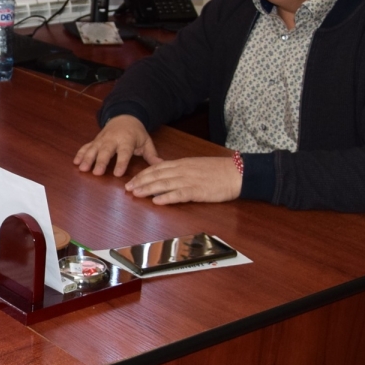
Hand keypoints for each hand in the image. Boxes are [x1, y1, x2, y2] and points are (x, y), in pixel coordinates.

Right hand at [73, 115, 159, 176]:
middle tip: (96, 172)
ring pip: (93, 149)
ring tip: (82, 168)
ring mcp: (102, 139)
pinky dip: (81, 153)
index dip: (121, 163)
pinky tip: (76, 162)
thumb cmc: (136, 132)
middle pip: (106, 151)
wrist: (124, 115)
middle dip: (100, 161)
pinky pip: (87, 146)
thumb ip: (152, 154)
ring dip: (87, 158)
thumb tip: (161, 164)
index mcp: (127, 140)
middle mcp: (113, 139)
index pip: (124, 152)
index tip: (117, 173)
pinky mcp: (95, 140)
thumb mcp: (146, 141)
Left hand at [124, 156, 241, 205]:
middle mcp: (183, 170)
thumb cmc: (219, 170)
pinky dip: (167, 198)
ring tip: (136, 194)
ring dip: (148, 189)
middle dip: (141, 182)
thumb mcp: (196, 165)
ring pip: (164, 184)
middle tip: (127, 188)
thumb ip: (180, 167)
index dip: (143, 174)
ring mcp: (190, 180)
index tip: (132, 180)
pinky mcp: (198, 191)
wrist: (237, 172)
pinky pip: (179, 194)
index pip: (157, 168)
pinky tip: (157, 201)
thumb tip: (165, 168)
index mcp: (182, 163)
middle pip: (157, 175)